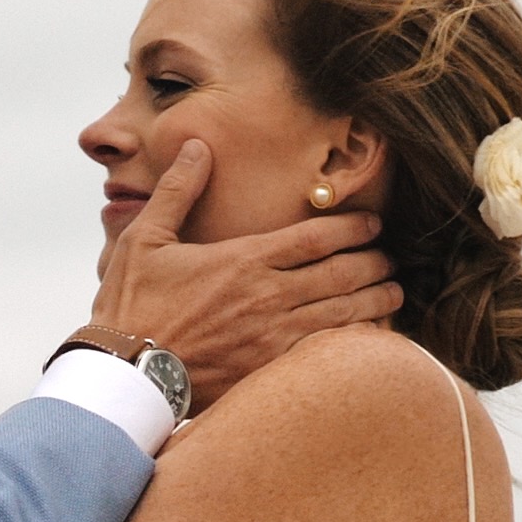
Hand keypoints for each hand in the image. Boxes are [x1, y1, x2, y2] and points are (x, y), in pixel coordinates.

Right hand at [93, 140, 401, 401]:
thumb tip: (197, 147)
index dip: (351, 227)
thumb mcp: (145, 239)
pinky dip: (354, 341)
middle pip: (341, 273)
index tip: (373, 222)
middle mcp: (268, 296)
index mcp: (244, 260)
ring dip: (375, 300)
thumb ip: (177, 191)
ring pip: (342, 314)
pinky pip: (326, 352)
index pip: (314, 237)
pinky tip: (370, 337)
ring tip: (396, 292)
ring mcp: (273, 337)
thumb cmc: (131, 306)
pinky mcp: (270, 370)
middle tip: (392, 257)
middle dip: (373, 262)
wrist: (125, 374)